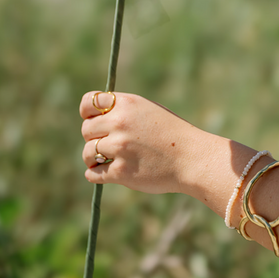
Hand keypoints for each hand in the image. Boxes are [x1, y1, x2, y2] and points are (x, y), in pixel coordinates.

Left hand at [79, 91, 201, 193]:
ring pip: (87, 152)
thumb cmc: (171, 133)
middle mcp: (119, 123)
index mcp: (125, 104)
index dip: (86, 113)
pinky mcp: (121, 172)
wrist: (192, 157)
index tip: (92, 121)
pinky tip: (102, 173)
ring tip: (104, 160)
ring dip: (92, 158)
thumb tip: (95, 118)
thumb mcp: (147, 110)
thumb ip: (122, 110)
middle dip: (93, 137)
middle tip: (106, 145)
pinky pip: (94, 174)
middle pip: (86, 129)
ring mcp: (119, 147)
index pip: (88, 102)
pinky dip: (95, 175)